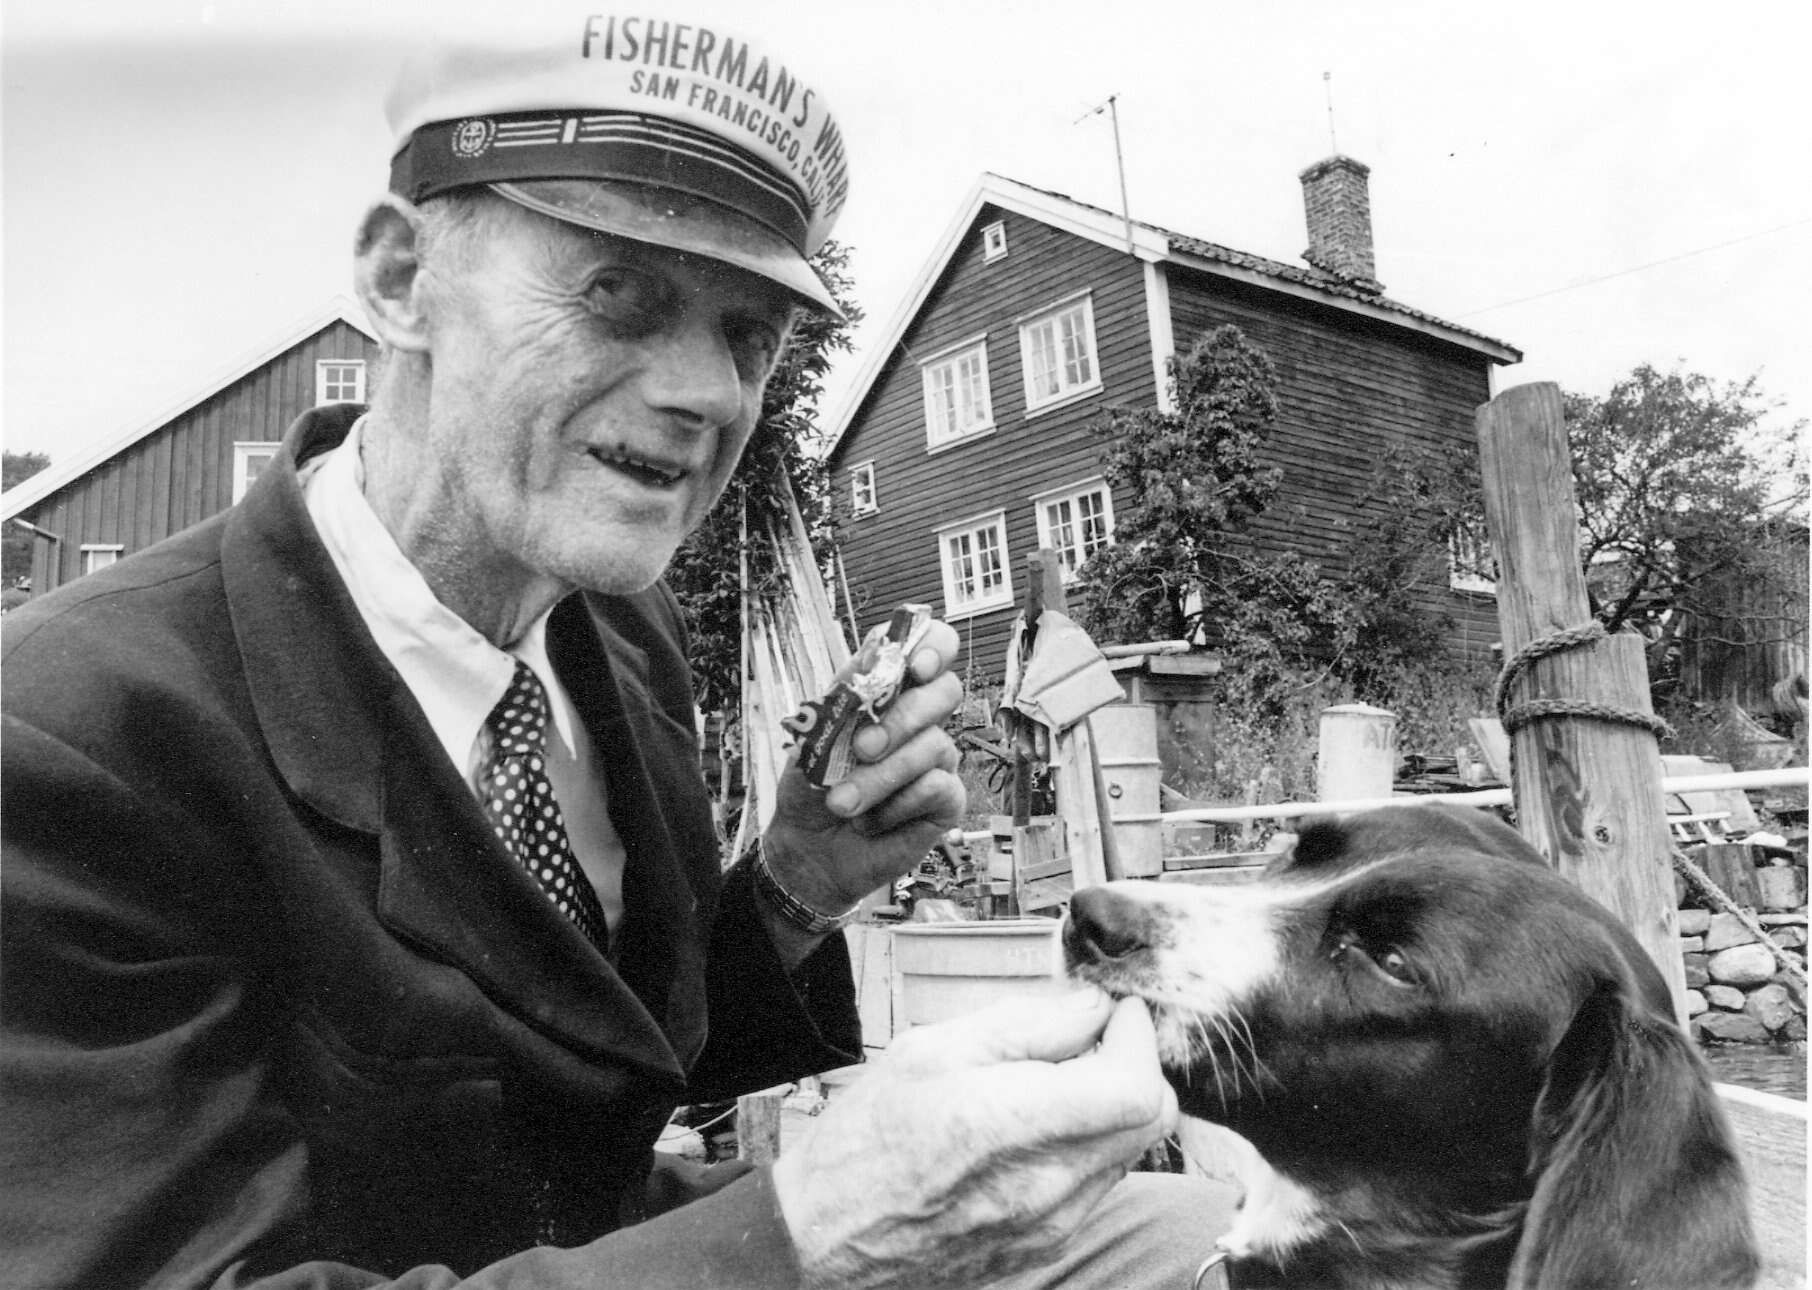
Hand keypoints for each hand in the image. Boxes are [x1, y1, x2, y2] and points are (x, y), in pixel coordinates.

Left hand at [762, 619, 964, 915]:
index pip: (931, 647)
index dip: (933, 647)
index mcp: (889, 692)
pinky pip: (939, 787)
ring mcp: (937, 758)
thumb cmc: (812, 788)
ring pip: (934, 745)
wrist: (808, 850)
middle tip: (861, 748)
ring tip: (843, 803)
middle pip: (946, 690)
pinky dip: (898, 805)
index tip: (913, 668)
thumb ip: (848, 694)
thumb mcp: (815, 736)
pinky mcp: (947, 799)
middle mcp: (920, 719)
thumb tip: (878, 652)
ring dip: (881, 778)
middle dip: (902, 719)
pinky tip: (876, 820)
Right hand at [773, 989, 1177, 1287]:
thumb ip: (1025, 1024)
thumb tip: (1090, 1006)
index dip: (1137, 1037)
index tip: (1112, 1010)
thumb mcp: (931, 1049)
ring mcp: (1051, 1227)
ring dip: (1110, 1106)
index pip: (1135, 1088)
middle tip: (1087, 1038)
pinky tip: (1034, 1127)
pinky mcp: (1046, 1247)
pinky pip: (1098, 1185)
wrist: (823, 1236)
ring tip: (1049, 1082)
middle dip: (1133, 1065)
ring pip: (1129, 1152)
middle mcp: (1046, 1188)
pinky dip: (1086, 1145)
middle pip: (1150, 1121)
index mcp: (1011, 1126)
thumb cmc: (864, 1140)